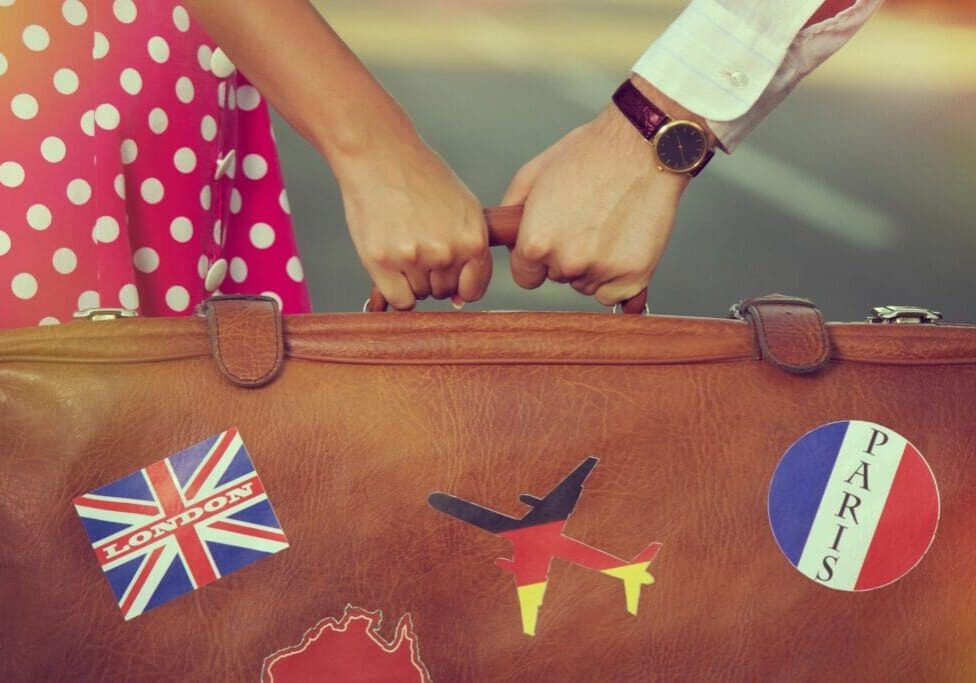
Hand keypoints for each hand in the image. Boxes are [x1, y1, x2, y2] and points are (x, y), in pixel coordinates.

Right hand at [338, 135, 490, 309]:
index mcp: (473, 238)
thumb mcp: (461, 208)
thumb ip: (468, 250)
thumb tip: (460, 300)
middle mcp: (448, 252)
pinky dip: (394, 290)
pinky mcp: (383, 262)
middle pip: (444, 292)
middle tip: (417, 244)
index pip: (473, 289)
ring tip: (402, 242)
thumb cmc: (421, 179)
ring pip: (420, 295)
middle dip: (433, 277)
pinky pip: (399, 300)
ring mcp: (415, 258)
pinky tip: (390, 263)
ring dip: (411, 279)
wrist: (380, 155)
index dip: (459, 284)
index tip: (447, 273)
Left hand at [501, 77, 707, 306]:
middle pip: (558, 277)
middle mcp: (567, 263)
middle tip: (585, 220)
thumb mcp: (533, 174)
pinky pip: (615, 293)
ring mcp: (602, 272)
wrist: (643, 146)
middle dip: (567, 256)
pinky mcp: (634, 277)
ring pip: (587, 284)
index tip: (552, 240)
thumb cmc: (590, 154)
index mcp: (536, 243)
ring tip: (607, 224)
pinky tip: (624, 242)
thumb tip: (505, 236)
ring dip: (593, 265)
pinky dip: (619, 276)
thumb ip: (512, 212)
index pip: (525, 276)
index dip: (537, 258)